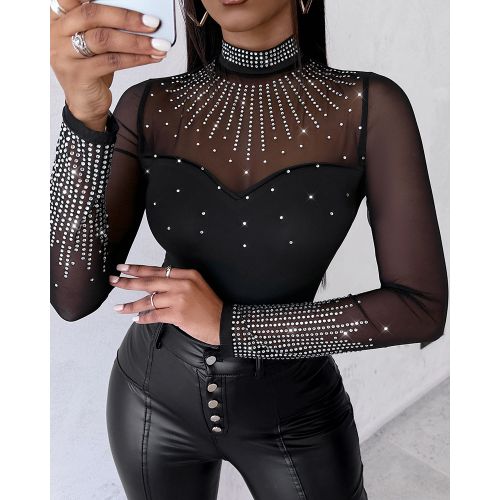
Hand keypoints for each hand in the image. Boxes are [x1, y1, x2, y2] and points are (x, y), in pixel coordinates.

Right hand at [50, 0, 169, 126]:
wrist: (85, 103)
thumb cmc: (92, 67)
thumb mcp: (94, 41)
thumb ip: (106, 25)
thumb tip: (141, 15)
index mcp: (58, 17)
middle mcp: (56, 32)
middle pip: (91, 14)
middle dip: (127, 17)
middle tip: (153, 22)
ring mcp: (64, 54)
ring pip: (103, 39)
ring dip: (136, 41)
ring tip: (159, 44)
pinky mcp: (78, 75)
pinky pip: (112, 62)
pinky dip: (136, 58)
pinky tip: (150, 58)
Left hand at [109, 264, 222, 345]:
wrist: (223, 323)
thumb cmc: (209, 307)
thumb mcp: (196, 287)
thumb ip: (177, 283)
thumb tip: (153, 286)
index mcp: (187, 274)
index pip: (157, 270)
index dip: (138, 269)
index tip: (123, 268)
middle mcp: (182, 284)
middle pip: (149, 281)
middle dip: (128, 282)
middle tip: (114, 281)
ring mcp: (180, 299)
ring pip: (149, 300)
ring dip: (131, 305)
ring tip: (118, 307)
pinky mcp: (178, 314)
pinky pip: (155, 315)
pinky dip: (144, 317)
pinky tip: (136, 319)